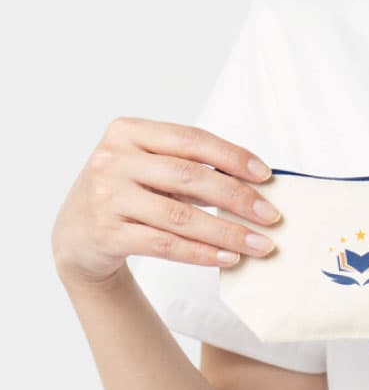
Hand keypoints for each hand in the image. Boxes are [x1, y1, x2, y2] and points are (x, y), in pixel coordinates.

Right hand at [51, 116, 283, 288]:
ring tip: (260, 244)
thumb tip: (254, 183)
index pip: (191, 139)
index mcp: (128, 132)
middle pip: (189, 177)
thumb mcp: (148, 169)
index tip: (266, 175)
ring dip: (227, 232)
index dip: (232, 156)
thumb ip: (188, 167)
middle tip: (271, 216)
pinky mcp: (107, 234)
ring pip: (180, 216)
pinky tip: (229, 258)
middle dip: (237, 197)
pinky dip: (202, 253)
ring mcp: (106, 198)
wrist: (75, 236)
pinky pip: (166, 244)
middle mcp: (113, 160)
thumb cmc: (126, 194)